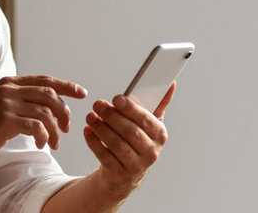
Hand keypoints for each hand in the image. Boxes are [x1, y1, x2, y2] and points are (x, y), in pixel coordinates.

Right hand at [0, 75, 86, 168]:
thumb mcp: (1, 107)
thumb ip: (20, 101)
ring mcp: (6, 104)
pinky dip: (44, 136)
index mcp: (9, 83)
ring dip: (55, 130)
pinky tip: (41, 144)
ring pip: (45, 113)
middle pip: (49, 95)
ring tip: (54, 143)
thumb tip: (49, 106)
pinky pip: (36, 126)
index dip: (66, 86)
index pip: (45, 80)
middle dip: (64, 112)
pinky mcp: (4, 121)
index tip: (82, 93)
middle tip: (66, 128)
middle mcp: (8, 89)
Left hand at [83, 82, 175, 196]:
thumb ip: (158, 103)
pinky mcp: (118, 173)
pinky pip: (104, 156)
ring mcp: (135, 165)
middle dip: (112, 116)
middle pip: (130, 132)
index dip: (131, 109)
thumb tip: (170, 84)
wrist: (125, 172)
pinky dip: (94, 142)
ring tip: (90, 117)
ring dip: (101, 128)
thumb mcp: (149, 123)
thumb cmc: (138, 140)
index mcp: (160, 135)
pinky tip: (87, 130)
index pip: (146, 120)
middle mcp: (151, 152)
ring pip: (117, 145)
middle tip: (98, 105)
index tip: (116, 98)